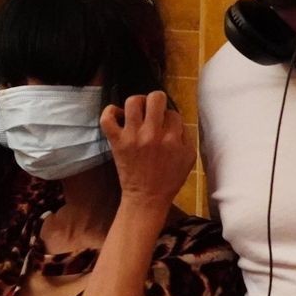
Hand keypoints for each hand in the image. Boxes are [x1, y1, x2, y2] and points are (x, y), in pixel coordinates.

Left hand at [102, 92, 193, 207]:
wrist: (147, 197)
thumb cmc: (169, 179)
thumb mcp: (188, 158)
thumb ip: (185, 136)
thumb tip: (175, 120)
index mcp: (172, 139)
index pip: (173, 113)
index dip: (170, 118)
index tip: (166, 127)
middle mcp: (152, 134)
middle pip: (155, 98)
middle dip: (156, 100)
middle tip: (153, 110)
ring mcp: (132, 136)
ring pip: (133, 102)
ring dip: (137, 102)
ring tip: (138, 111)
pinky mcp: (116, 141)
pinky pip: (107, 118)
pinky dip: (111, 111)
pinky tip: (118, 115)